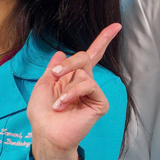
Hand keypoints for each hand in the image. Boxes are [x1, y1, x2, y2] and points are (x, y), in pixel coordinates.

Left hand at [27, 24, 121, 159]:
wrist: (46, 133)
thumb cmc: (42, 113)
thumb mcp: (43, 85)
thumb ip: (54, 68)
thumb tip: (61, 53)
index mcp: (73, 77)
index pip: (91, 55)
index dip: (103, 40)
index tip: (116, 26)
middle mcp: (85, 82)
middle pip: (85, 57)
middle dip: (70, 63)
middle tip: (56, 74)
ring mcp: (93, 93)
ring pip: (84, 73)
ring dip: (66, 86)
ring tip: (57, 103)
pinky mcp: (99, 102)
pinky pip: (89, 86)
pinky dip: (74, 93)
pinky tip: (64, 105)